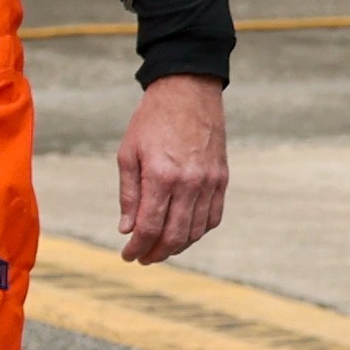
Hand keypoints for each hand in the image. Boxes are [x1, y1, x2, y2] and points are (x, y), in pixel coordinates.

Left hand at [115, 73, 226, 263]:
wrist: (189, 91)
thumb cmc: (152, 120)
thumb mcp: (128, 154)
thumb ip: (129, 194)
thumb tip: (127, 229)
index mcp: (161, 176)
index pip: (149, 226)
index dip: (137, 247)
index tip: (127, 255)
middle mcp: (189, 183)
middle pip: (174, 235)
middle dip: (156, 253)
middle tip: (143, 258)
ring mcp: (210, 182)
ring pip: (196, 231)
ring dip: (177, 246)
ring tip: (161, 248)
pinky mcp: (222, 179)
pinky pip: (213, 217)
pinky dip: (199, 231)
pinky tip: (184, 232)